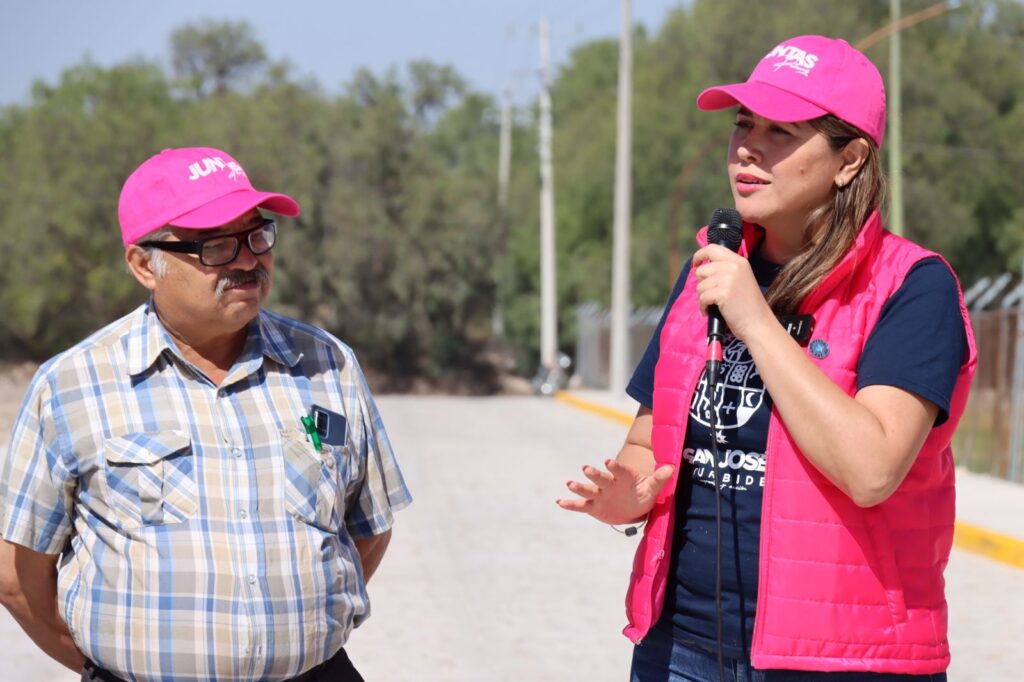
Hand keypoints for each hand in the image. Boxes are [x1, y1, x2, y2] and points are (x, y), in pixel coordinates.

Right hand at [556, 458, 673, 524]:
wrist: (634, 506)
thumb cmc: (643, 493)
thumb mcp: (653, 488)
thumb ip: (660, 478)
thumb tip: (671, 468)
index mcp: (623, 477)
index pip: (619, 470)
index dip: (614, 466)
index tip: (608, 461)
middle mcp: (609, 484)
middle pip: (600, 478)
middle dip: (594, 474)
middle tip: (586, 469)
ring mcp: (600, 495)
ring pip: (589, 490)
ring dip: (579, 487)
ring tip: (570, 484)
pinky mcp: (594, 506)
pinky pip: (581, 505)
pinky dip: (570, 504)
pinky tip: (560, 501)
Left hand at [692, 244, 774, 341]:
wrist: (758, 323)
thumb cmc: (748, 305)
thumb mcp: (741, 279)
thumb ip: (726, 270)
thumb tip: (701, 268)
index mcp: (739, 261)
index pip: (713, 249)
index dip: (700, 255)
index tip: (695, 263)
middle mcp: (734, 266)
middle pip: (702, 270)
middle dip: (702, 284)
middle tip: (712, 295)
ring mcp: (728, 279)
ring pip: (700, 286)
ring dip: (704, 298)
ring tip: (715, 305)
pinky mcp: (723, 293)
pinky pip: (702, 298)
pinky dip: (704, 307)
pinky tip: (711, 311)